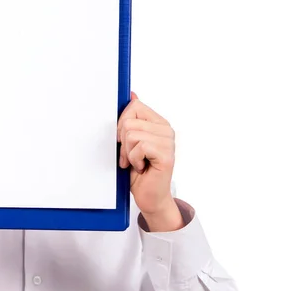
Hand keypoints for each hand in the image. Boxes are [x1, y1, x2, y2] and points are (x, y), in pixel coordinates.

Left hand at [118, 93, 182, 230]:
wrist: (149, 197)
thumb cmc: (138, 170)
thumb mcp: (129, 141)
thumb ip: (131, 118)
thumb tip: (131, 94)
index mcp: (158, 123)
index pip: (134, 106)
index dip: (121, 124)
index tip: (123, 141)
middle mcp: (166, 130)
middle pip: (129, 120)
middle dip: (122, 141)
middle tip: (130, 156)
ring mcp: (168, 142)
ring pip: (132, 134)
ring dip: (127, 153)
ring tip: (135, 162)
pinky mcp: (166, 156)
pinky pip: (139, 147)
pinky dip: (134, 160)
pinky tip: (141, 167)